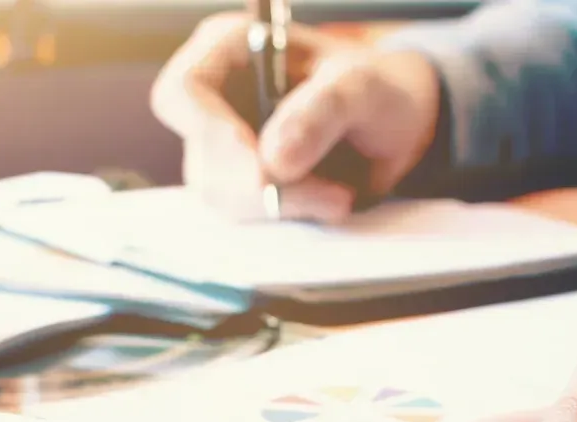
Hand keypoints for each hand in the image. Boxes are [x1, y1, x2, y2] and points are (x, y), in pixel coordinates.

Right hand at [150, 11, 440, 221]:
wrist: (394, 124)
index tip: (262, 169)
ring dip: (281, 206)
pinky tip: (326, 201)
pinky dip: (287, 217)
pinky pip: (245, 216)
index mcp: (228, 48)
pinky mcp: (240, 185)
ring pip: (220, 196)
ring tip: (338, 194)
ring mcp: (222, 147)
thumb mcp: (363, 89)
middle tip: (330, 194)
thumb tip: (273, 160)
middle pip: (201, 159)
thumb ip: (323, 112)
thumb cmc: (375, 90)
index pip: (182, 93)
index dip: (212, 136)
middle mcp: (214, 97)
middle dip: (262, 187)